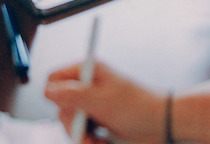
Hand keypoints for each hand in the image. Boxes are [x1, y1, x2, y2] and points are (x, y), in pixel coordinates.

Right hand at [45, 61, 165, 143]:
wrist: (162, 125)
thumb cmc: (138, 106)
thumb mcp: (102, 100)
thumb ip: (72, 96)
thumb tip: (46, 91)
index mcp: (88, 73)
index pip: (54, 79)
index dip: (55, 96)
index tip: (69, 110)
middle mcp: (87, 88)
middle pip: (59, 107)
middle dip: (72, 124)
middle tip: (86, 131)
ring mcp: (92, 106)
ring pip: (70, 124)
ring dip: (81, 137)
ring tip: (97, 142)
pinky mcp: (98, 123)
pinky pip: (82, 135)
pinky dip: (89, 142)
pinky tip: (102, 143)